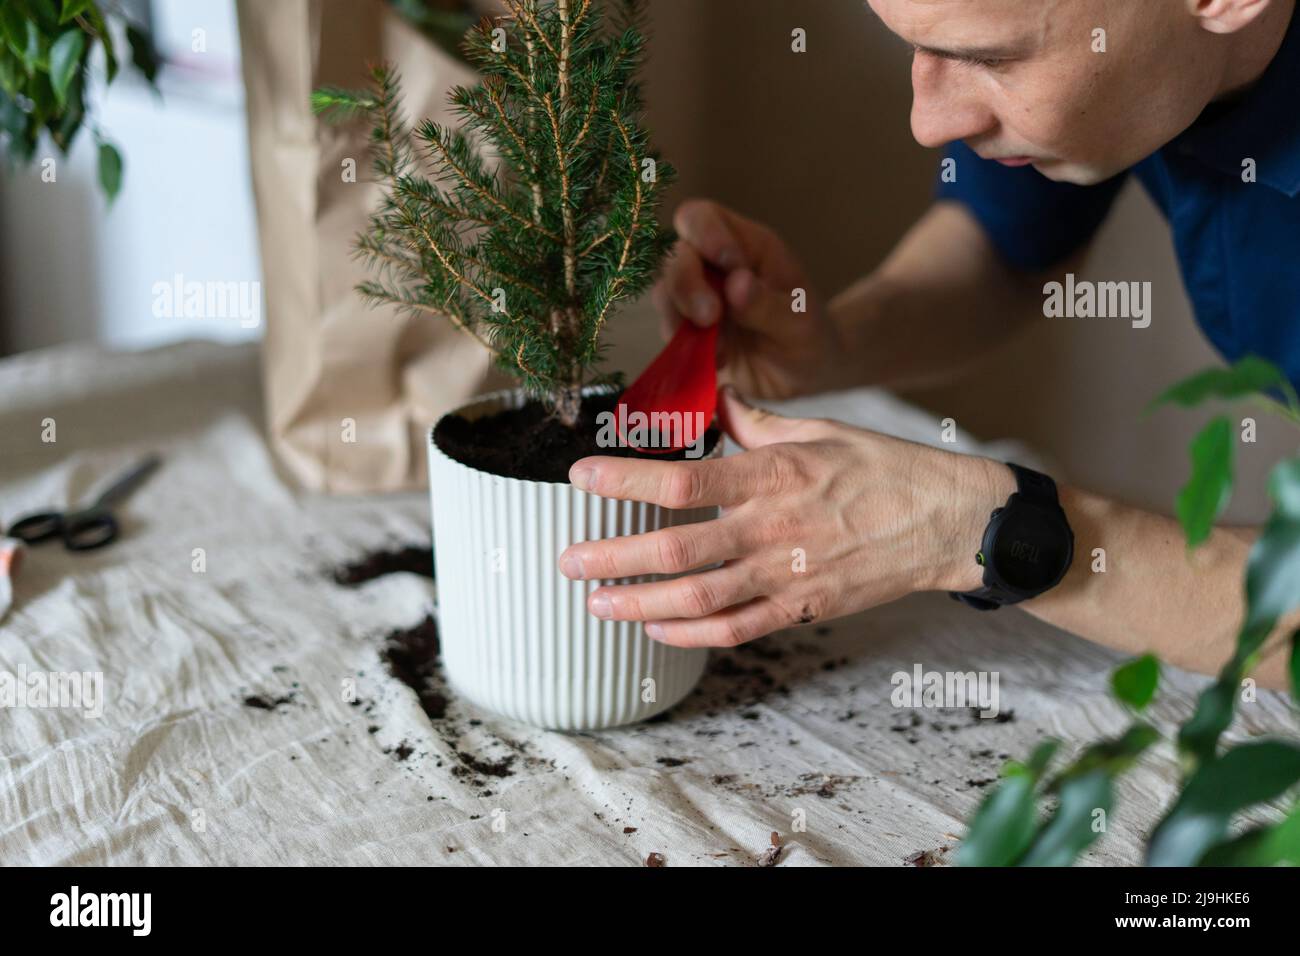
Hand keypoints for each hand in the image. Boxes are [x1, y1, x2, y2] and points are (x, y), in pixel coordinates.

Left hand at [557, 387, 1013, 646]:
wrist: (946, 521)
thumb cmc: (883, 467)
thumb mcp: (818, 429)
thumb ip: (757, 423)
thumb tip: (717, 397)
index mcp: (772, 473)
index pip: (682, 479)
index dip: (624, 480)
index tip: (579, 477)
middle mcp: (772, 527)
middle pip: (675, 549)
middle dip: (611, 557)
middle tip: (567, 560)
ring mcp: (787, 574)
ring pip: (698, 599)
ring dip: (638, 603)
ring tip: (596, 602)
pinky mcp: (803, 608)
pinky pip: (736, 630)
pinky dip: (690, 635)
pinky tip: (656, 628)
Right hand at [651, 199, 846, 400]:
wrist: (804, 384)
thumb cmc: (809, 339)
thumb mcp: (800, 323)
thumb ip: (768, 305)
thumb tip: (735, 282)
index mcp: (748, 247)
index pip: (704, 217)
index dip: (704, 234)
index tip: (726, 266)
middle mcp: (715, 268)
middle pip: (676, 255)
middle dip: (686, 284)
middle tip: (710, 317)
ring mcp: (699, 300)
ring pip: (665, 293)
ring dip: (681, 319)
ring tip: (720, 350)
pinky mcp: (689, 333)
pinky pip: (669, 330)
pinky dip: (683, 346)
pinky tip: (716, 362)